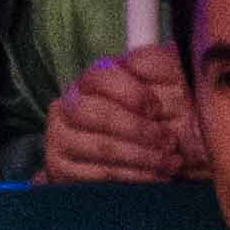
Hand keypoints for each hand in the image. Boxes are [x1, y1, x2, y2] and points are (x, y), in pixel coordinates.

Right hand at [36, 41, 196, 182]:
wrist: (125, 159)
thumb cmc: (149, 119)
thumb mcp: (159, 87)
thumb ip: (159, 67)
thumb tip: (170, 51)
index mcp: (89, 81)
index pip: (99, 76)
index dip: (129, 92)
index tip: (156, 108)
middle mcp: (66, 106)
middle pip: (95, 114)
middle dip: (137, 129)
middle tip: (168, 141)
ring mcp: (59, 138)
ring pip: (99, 147)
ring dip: (140, 157)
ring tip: (168, 162)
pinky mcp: (60, 169)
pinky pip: (96, 176)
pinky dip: (130, 178)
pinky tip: (154, 177)